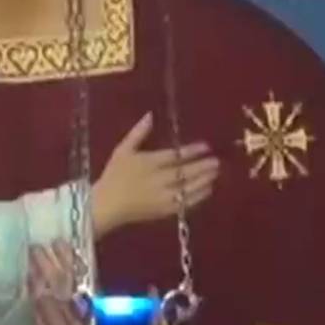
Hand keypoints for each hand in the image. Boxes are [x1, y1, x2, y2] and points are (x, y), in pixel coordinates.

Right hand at [90, 113, 217, 237]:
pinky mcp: (164, 210)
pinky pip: (185, 203)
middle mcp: (157, 180)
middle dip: (203, 166)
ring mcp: (162, 197)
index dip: (192, 151)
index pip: (174, 156)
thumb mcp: (122, 150)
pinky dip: (198, 196)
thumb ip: (137, 133)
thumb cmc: (114, 174)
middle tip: (217, 161)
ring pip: (188, 188)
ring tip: (216, 173)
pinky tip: (208, 190)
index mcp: (148, 163)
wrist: (107, 204)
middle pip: (184, 172)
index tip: (206, 146)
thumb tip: (150, 115)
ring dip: (204, 180)